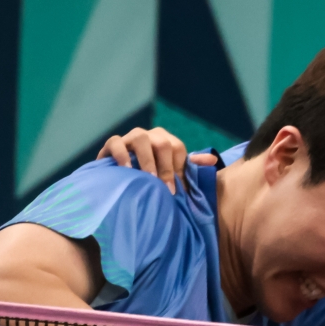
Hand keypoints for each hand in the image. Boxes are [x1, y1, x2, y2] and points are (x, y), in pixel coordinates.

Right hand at [96, 127, 217, 193]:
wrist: (119, 181)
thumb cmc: (150, 178)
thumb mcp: (172, 174)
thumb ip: (190, 168)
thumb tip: (212, 160)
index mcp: (166, 141)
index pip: (178, 148)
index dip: (179, 168)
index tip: (177, 189)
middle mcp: (150, 136)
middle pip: (163, 143)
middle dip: (166, 167)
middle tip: (166, 188)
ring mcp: (130, 137)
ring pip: (141, 138)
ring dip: (147, 160)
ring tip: (149, 178)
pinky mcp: (112, 144)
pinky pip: (116, 142)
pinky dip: (122, 155)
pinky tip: (127, 170)